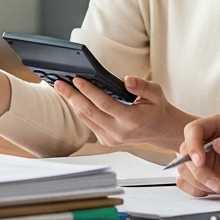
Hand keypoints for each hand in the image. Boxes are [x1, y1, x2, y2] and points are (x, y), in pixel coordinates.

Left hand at [53, 75, 197, 148]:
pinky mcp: (106, 140)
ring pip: (86, 118)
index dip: (90, 91)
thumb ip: (142, 86)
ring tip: (61, 87)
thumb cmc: (157, 108)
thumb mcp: (156, 92)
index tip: (77, 79)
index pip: (105, 104)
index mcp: (131, 120)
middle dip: (72, 96)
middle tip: (59, 82)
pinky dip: (80, 109)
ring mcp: (111, 139)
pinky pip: (89, 123)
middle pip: (90, 112)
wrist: (160, 130)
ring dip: (72, 102)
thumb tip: (126, 80)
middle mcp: (119, 132)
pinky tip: (73, 97)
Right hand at [175, 114, 219, 196]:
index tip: (201, 162)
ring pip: (184, 169)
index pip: (194, 129)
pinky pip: (184, 182)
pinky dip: (195, 189)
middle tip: (218, 184)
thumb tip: (218, 144)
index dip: (193, 145)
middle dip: (200, 172)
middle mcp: (203, 140)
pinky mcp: (196, 174)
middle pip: (186, 152)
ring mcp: (198, 158)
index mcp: (216, 126)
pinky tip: (211, 190)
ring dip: (199, 182)